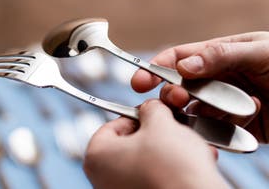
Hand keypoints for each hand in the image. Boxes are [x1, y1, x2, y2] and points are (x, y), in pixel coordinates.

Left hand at [84, 100, 226, 188]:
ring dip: (169, 150)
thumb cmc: (172, 168)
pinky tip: (191, 163)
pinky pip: (154, 178)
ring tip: (188, 146)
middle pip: (130, 143)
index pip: (113, 125)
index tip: (153, 114)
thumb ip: (151, 110)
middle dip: (158, 134)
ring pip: (146, 160)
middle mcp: (103, 178)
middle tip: (173, 128)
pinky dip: (171, 168)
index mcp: (97, 156)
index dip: (136, 115)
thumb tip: (151, 109)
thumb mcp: (161, 125)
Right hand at [132, 31, 268, 142]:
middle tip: (176, 101)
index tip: (140, 81)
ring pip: (194, 111)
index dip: (156, 68)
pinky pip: (214, 129)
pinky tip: (235, 126)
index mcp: (219, 55)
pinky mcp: (234, 126)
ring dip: (196, 115)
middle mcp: (217, 80)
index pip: (179, 59)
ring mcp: (224, 104)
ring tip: (211, 116)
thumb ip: (221, 55)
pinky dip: (218, 130)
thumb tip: (183, 65)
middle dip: (173, 94)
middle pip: (181, 87)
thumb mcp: (261, 51)